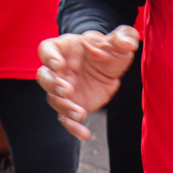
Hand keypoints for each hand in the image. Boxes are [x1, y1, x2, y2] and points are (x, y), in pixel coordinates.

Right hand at [37, 26, 139, 140]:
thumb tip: (128, 43)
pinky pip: (66, 119)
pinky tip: (84, 134)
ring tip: (79, 113)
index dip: (49, 57)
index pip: (47, 49)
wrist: (111, 67)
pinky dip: (73, 127)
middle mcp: (59, 70)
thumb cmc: (109, 49)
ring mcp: (63, 89)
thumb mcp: (119, 42)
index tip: (58, 65)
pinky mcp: (72, 105)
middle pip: (44, 76)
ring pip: (53, 99)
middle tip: (67, 90)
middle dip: (52, 85)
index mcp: (65, 48)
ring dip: (64, 107)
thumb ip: (123, 38)